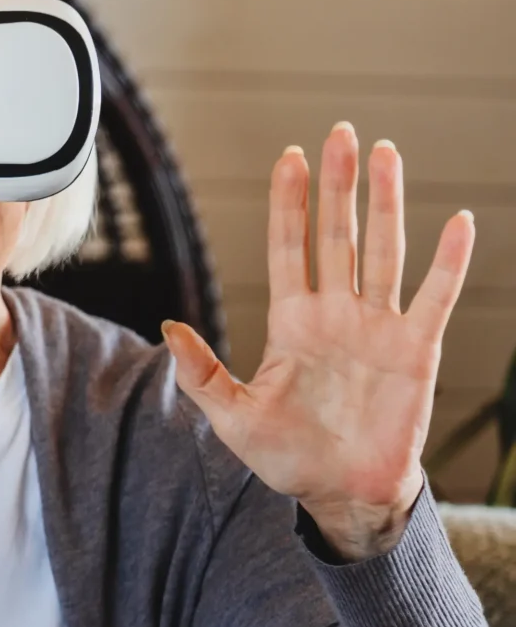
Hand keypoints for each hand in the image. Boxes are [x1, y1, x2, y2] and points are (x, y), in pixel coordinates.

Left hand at [162, 124, 474, 559]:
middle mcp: (336, 314)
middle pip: (336, 235)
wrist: (340, 493)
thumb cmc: (287, 459)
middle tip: (340, 133)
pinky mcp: (415, 350)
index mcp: (292, 324)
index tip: (289, 158)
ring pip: (382, 250)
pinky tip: (459, 223)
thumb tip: (168, 329)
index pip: (288, 249)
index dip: (289, 205)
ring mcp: (378, 327)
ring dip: (386, 202)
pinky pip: (434, 298)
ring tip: (386, 153)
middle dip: (337, 185)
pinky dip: (449, 262)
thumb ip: (202, 373)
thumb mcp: (233, 418)